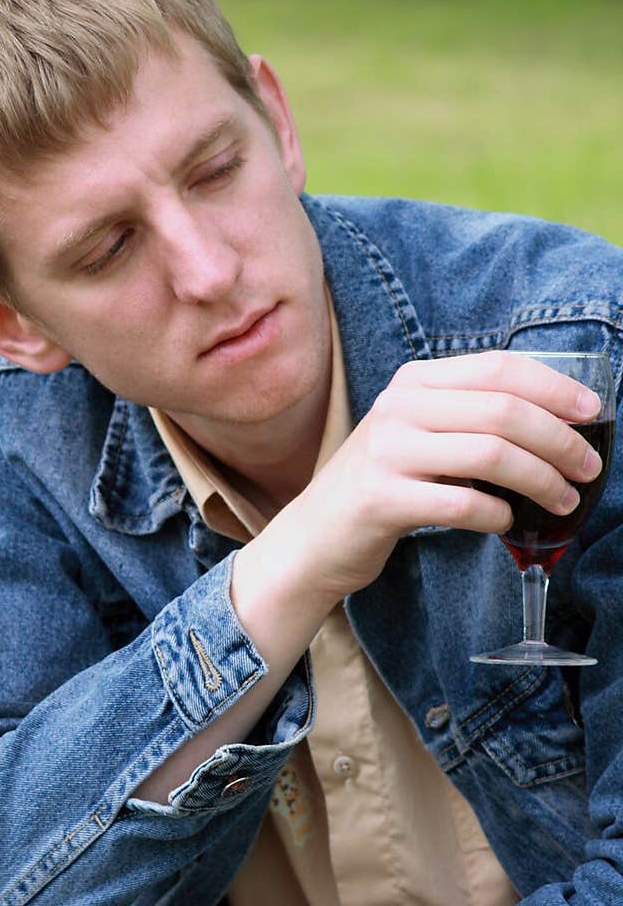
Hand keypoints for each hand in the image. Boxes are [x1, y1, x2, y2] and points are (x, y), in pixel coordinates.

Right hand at [289, 349, 603, 603]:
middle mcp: (399, 407)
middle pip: (504, 411)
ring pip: (491, 455)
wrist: (314, 537)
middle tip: (587, 469)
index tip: (593, 412)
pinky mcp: (381, 499)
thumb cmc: (381, 487)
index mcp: (414, 382)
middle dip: (560, 441)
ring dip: (541, 480)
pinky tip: (506, 522)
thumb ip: (468, 419)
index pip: (499, 368)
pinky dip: (498, 516)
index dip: (555, 388)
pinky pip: (463, 504)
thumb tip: (556, 424)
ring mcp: (387, 452)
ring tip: (563, 500)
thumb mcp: (416, 434)